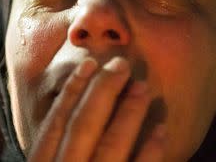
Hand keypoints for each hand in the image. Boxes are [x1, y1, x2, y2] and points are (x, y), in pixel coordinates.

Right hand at [27, 57, 165, 161]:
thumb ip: (54, 150)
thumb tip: (69, 110)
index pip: (55, 124)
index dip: (71, 90)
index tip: (89, 64)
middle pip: (82, 127)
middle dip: (102, 91)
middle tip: (121, 64)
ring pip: (110, 146)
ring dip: (128, 113)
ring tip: (143, 87)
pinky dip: (150, 152)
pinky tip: (161, 129)